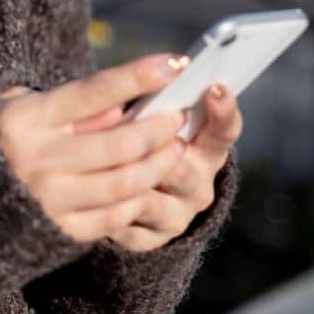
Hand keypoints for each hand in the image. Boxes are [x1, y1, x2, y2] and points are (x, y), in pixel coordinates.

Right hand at [0, 54, 191, 244]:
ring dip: (158, 164)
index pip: (93, 92)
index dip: (136, 76)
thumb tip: (121, 106)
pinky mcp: (58, 230)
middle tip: (177, 117)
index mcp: (25, 119)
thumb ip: (69, 105)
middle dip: (158, 128)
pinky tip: (147, 183)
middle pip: (118, 143)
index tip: (173, 63)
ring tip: (174, 149)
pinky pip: (113, 216)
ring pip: (124, 182)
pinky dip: (137, 198)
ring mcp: (48, 198)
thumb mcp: (20, 106)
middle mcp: (36, 159)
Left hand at [104, 83, 241, 252]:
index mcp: (206, 149)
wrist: (138, 199)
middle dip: (156, 150)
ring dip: (125, 182)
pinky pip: (128, 227)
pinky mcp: (152, 238)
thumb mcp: (155, 119)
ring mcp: (177, 215)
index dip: (223, 111)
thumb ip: (157, 103)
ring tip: (99, 165)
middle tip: (138, 132)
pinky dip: (108, 211)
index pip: (224, 130)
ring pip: (151, 201)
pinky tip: (89, 196)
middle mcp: (198, 185)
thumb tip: (153, 75)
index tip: (214, 88)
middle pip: (183, 169)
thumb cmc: (144, 142)